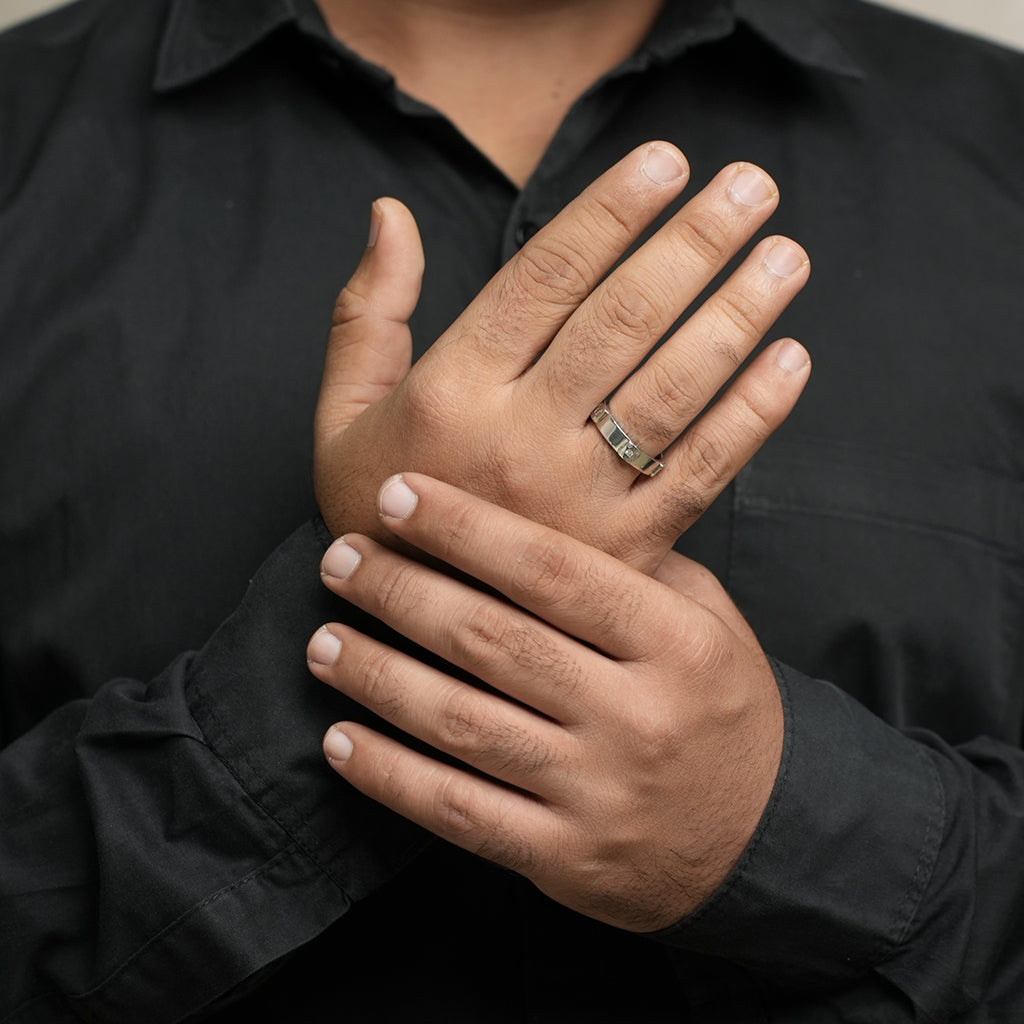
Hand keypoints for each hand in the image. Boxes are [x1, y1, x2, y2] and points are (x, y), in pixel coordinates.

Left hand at [306, 473, 781, 931]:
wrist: (766, 838)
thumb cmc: (721, 708)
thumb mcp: (709, 621)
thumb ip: (632, 568)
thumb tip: (529, 509)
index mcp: (675, 643)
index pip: (553, 571)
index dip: (464, 528)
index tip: (397, 496)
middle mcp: (636, 715)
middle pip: (493, 641)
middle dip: (401, 592)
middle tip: (340, 560)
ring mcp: (598, 793)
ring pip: (463, 725)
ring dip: (377, 678)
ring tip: (322, 642)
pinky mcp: (565, 857)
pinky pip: (461, 813)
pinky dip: (391, 776)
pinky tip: (340, 741)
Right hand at [314, 142, 809, 573]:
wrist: (409, 637)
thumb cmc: (375, 509)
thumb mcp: (340, 412)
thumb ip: (365, 313)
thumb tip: (390, 213)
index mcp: (450, 394)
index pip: (543, 279)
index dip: (610, 212)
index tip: (667, 162)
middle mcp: (518, 441)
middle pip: (622, 321)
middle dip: (693, 244)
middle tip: (750, 187)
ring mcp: (578, 502)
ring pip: (672, 391)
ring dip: (736, 315)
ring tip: (784, 257)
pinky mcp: (624, 552)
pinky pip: (700, 476)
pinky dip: (753, 417)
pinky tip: (792, 360)